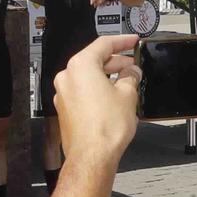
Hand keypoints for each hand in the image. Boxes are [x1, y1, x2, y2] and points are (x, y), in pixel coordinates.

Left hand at [53, 34, 140, 164]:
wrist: (92, 155)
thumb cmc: (106, 127)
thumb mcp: (127, 94)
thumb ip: (130, 77)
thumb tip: (132, 73)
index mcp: (80, 66)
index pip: (103, 44)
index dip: (122, 41)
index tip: (133, 40)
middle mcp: (67, 77)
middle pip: (93, 60)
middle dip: (115, 62)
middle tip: (132, 65)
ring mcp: (63, 94)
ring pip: (87, 77)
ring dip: (106, 77)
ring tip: (126, 82)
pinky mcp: (65, 109)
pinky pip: (82, 92)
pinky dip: (97, 90)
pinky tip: (112, 97)